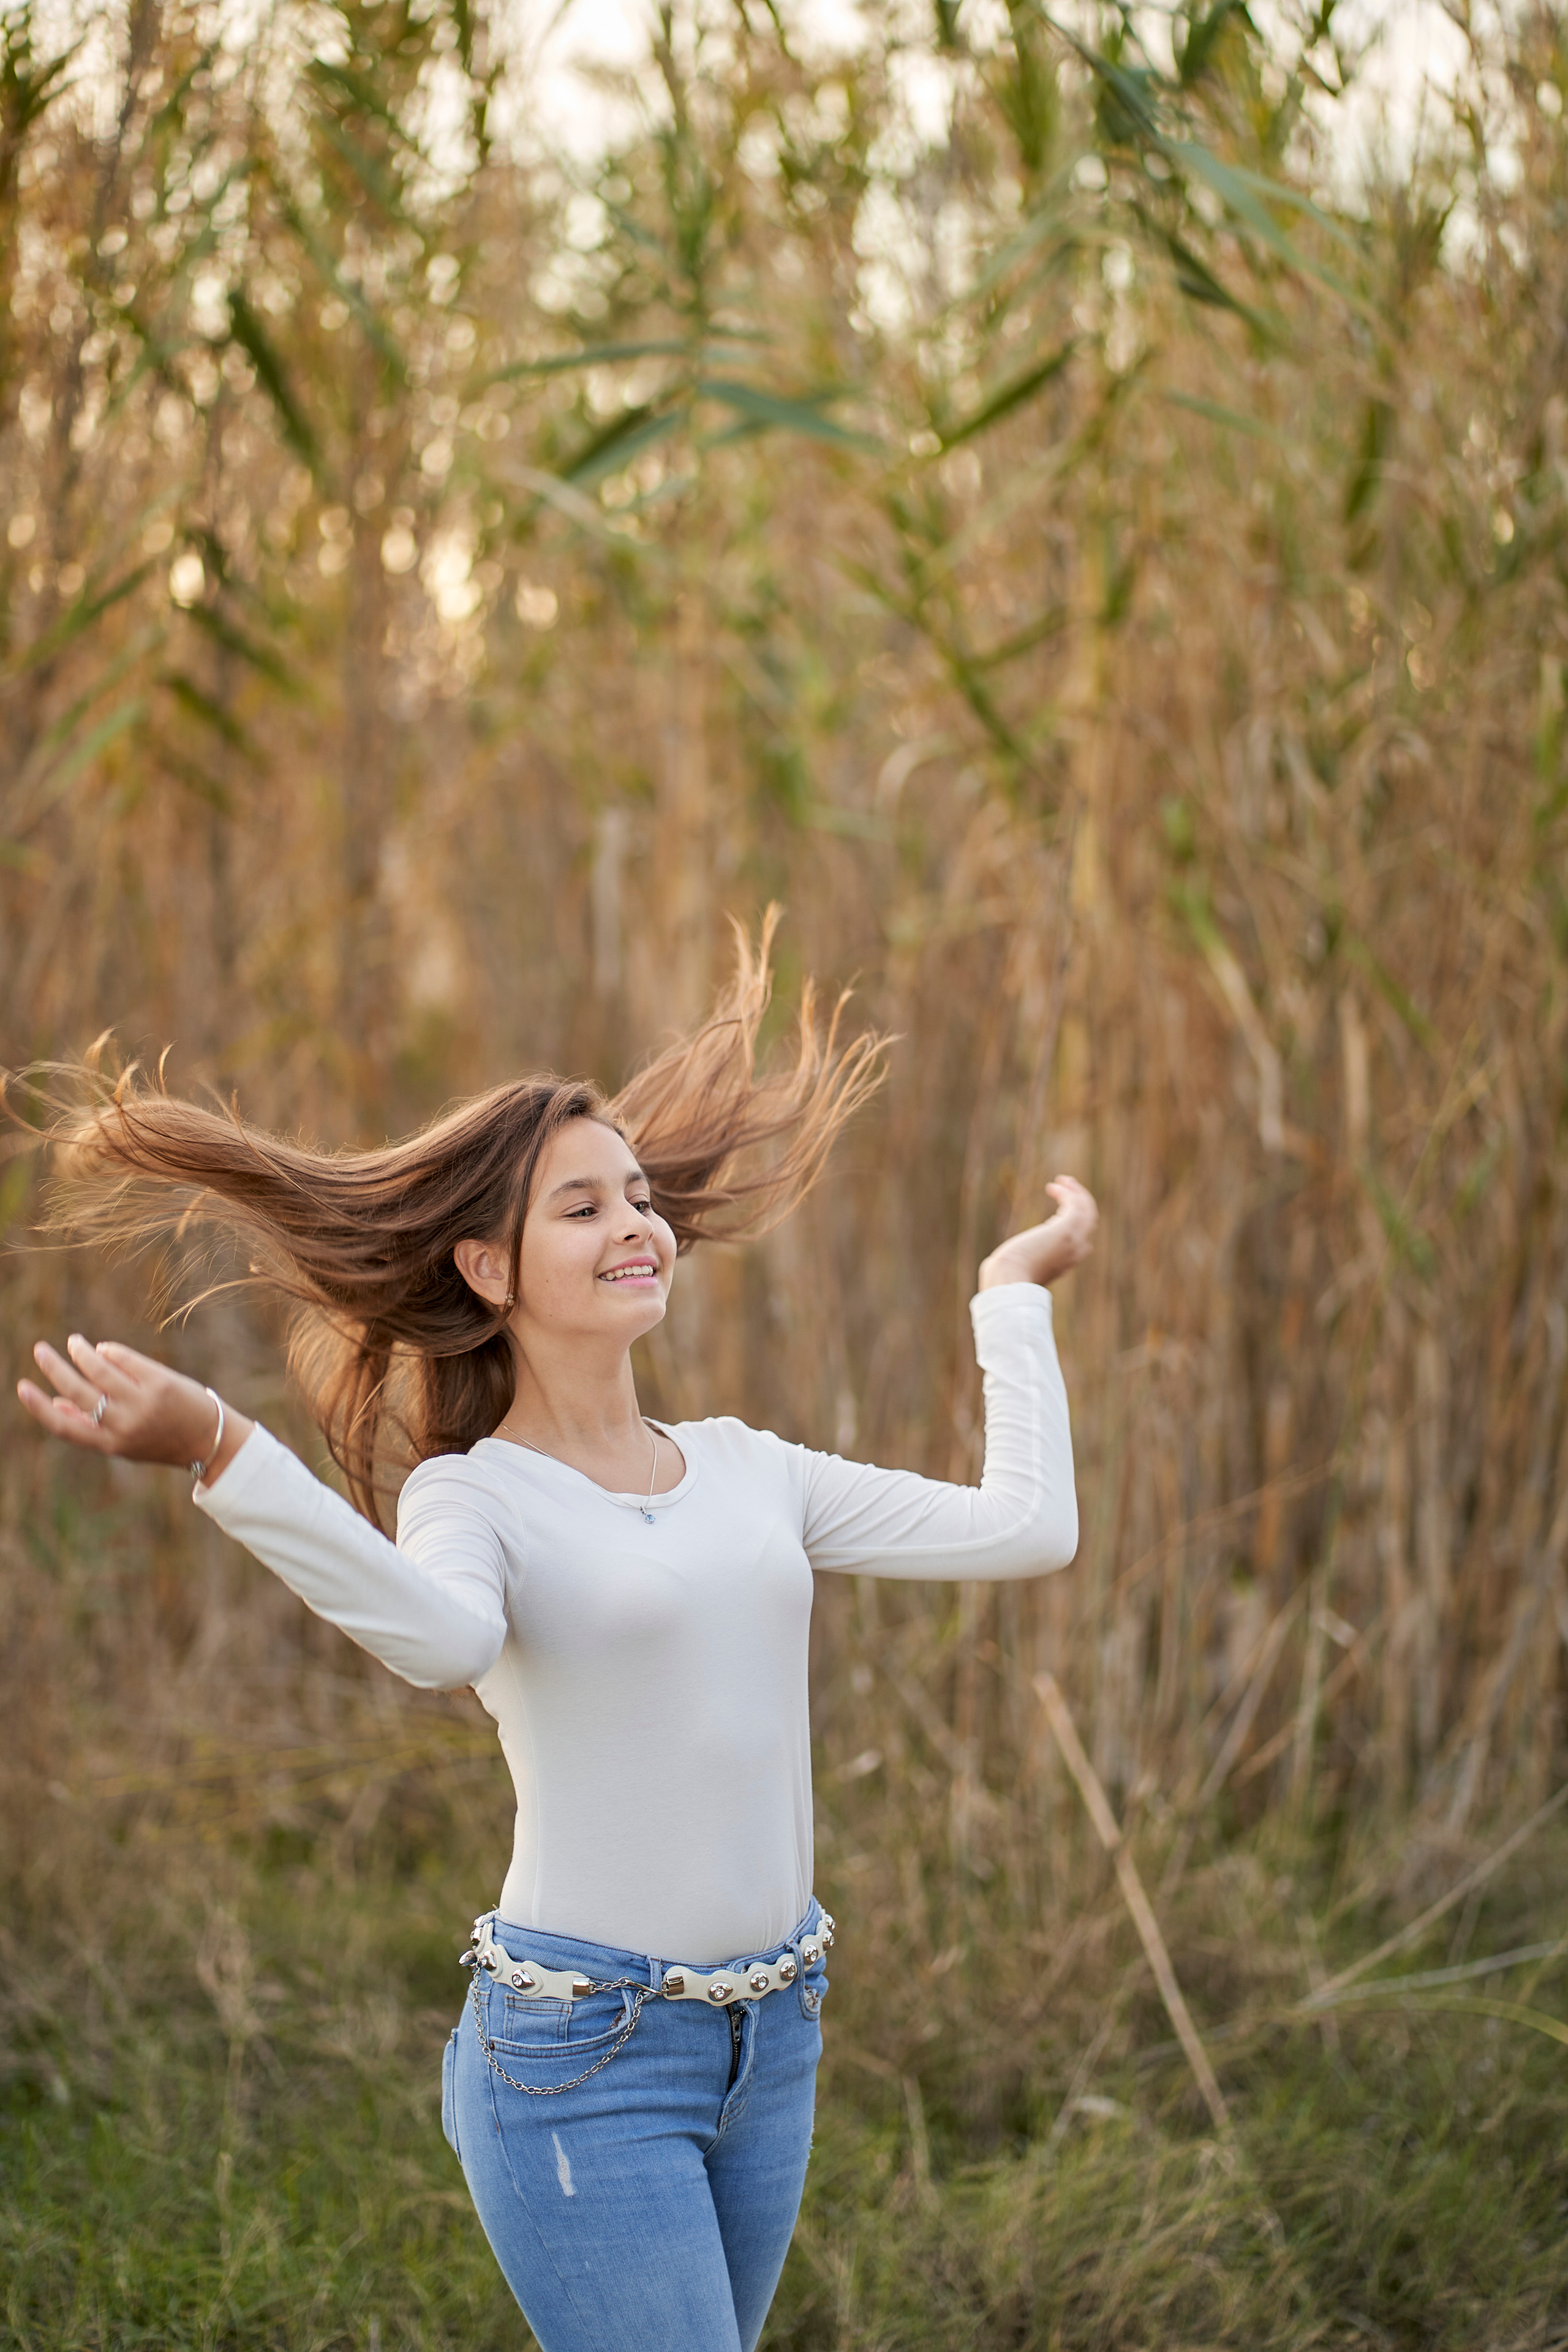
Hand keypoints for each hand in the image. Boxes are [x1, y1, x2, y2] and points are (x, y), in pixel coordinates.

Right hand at [17, 1334, 251, 1481]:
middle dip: (54, 1368)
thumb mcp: (124, 1443)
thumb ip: (92, 1426)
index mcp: (110, 1444)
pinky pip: (125, 1360)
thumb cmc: (161, 1438)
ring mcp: (142, 1403)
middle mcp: (123, 1425)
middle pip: (77, 1392)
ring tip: (74, 1343)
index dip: (38, 1407)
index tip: (22, 1386)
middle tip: (40, 1349)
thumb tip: (56, 1403)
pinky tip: (103, 1348)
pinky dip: (110, 1352)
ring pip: (99, 1370)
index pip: (64, 1426)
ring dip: (82, 1353)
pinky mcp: (160, 1384)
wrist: (209, 1441)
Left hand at [978, 1175, 1097, 1290]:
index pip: (1084, 1236)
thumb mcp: (1021, 1267)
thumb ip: (1021, 1262)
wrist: (1009, 1280)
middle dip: (1081, 1200)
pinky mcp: (1065, 1230)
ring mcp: (1074, 1240)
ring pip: (1087, 1209)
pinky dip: (1067, 1192)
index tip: (1063, 1204)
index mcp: (1069, 1260)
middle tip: (1068, 1185)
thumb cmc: (1008, 1275)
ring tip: (1062, 1180)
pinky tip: (1052, 1187)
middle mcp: (1077, 1250)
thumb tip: (993, 1262)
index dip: (1077, 1217)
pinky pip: (1075, 1204)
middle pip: (1090, 1219)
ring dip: (1077, 1192)